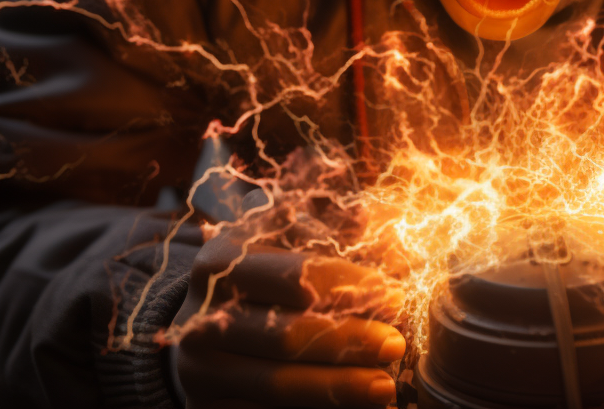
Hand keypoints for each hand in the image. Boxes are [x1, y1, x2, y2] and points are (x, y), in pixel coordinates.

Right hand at [172, 228, 405, 408]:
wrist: (201, 331)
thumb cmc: (258, 280)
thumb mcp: (282, 244)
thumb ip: (324, 233)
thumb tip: (375, 224)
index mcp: (221, 262)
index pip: (297, 276)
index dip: (351, 288)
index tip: (393, 297)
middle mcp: (200, 318)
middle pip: (288, 334)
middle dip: (349, 342)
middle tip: (395, 344)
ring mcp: (197, 370)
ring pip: (277, 384)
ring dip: (337, 386)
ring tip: (383, 387)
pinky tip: (349, 408)